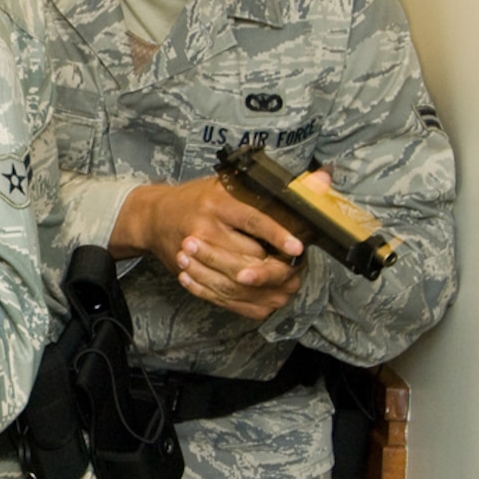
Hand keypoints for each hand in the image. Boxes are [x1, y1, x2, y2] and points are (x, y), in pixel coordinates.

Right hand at [111, 173, 320, 319]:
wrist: (153, 218)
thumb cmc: (198, 199)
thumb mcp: (232, 183)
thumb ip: (278, 185)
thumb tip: (324, 178)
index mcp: (218, 203)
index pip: (252, 221)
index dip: (276, 235)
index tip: (297, 248)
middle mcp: (204, 228)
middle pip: (247, 257)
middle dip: (275, 268)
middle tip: (294, 269)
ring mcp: (194, 255)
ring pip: (236, 281)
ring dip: (264, 287)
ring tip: (284, 285)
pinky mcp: (188, 273)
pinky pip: (221, 296)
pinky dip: (245, 300)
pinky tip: (261, 295)